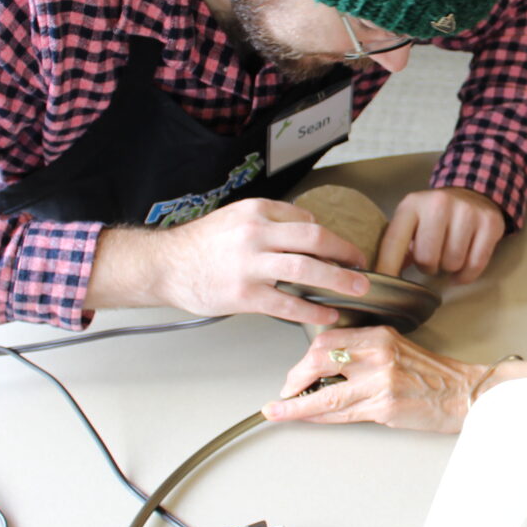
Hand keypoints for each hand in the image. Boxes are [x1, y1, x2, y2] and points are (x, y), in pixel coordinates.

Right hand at [85, 198, 369, 325]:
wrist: (164, 265)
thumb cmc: (199, 245)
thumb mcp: (235, 218)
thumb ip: (270, 222)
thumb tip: (308, 232)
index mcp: (256, 212)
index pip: (305, 220)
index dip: (328, 237)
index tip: (341, 250)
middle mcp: (256, 234)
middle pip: (314, 239)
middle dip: (344, 252)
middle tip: (361, 265)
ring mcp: (250, 265)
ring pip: (306, 270)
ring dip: (338, 280)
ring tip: (357, 289)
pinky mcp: (244, 295)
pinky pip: (288, 304)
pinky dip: (313, 311)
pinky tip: (327, 314)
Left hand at [266, 326, 491, 432]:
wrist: (464, 393)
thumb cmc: (433, 376)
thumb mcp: (398, 350)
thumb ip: (364, 354)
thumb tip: (325, 370)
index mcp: (381, 336)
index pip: (329, 340)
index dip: (303, 358)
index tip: (294, 372)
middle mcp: (379, 354)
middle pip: (320, 360)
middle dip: (295, 378)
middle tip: (285, 391)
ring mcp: (381, 381)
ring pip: (325, 394)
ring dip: (296, 405)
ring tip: (280, 411)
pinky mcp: (384, 406)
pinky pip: (341, 414)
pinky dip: (318, 417)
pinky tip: (306, 418)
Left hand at [375, 187, 505, 283]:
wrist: (471, 194)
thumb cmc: (434, 217)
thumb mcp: (411, 222)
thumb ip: (396, 247)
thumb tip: (381, 279)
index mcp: (411, 204)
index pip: (394, 243)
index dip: (387, 270)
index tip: (383, 291)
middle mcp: (439, 203)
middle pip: (427, 258)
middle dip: (428, 266)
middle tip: (432, 259)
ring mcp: (467, 212)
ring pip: (452, 263)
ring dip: (448, 268)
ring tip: (448, 256)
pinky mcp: (490, 223)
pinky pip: (475, 265)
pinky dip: (466, 275)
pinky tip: (462, 269)